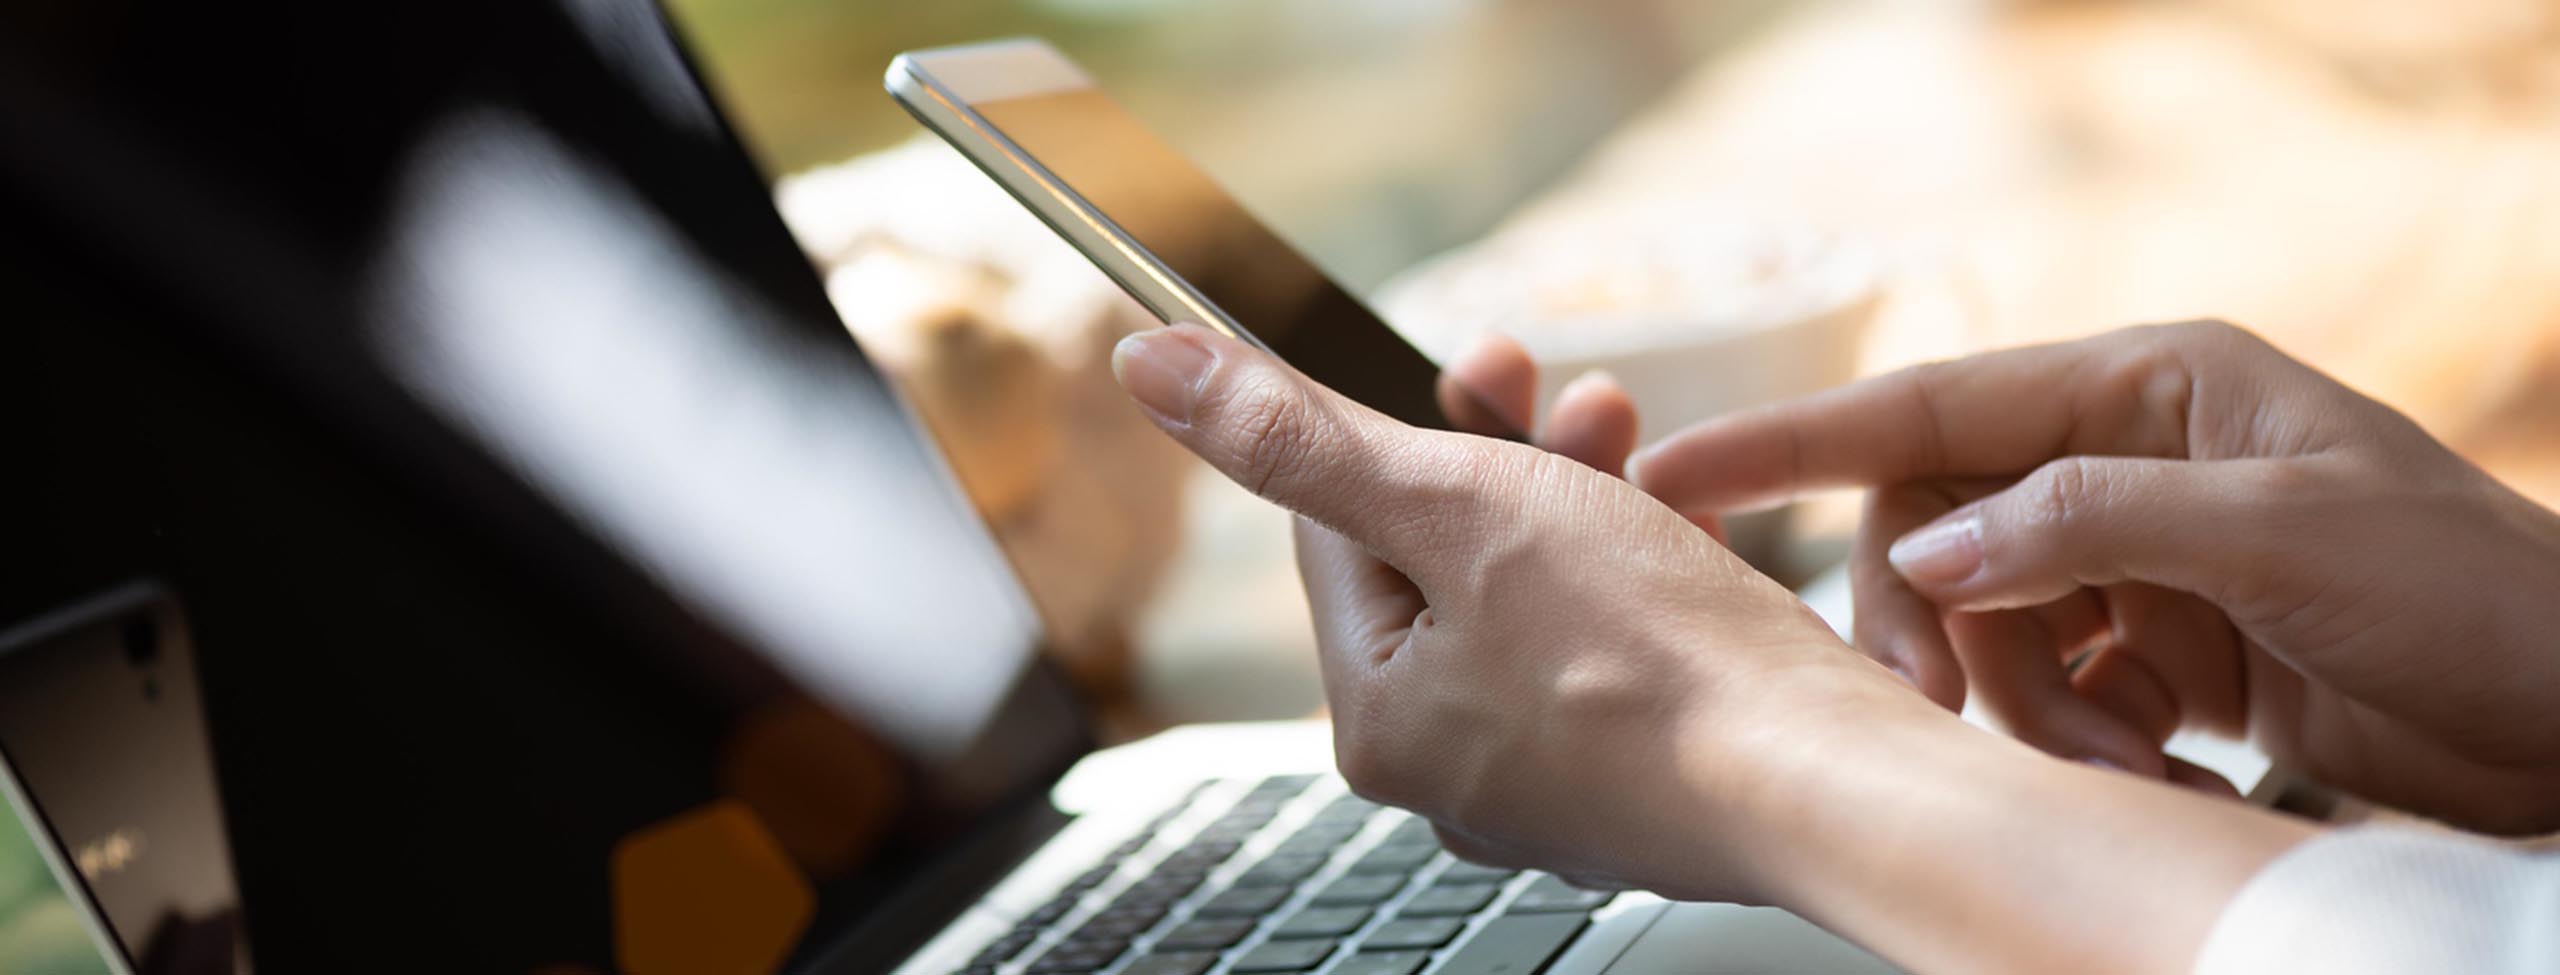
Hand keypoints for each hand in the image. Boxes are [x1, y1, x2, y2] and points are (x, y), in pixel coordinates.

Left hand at [1108, 324, 1911, 899]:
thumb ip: (1299, 437)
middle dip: (1493, 450)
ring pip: (1535, 595)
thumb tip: (1156, 371)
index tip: (1457, 359)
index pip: (1336, 536)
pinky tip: (1679, 523)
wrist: (1832, 779)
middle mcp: (1455, 764)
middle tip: (1533, 371)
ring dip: (1570, 491)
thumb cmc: (1657, 665)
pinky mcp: (1646, 772)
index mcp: (1381, 718)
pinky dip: (1637, 569)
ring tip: (1619, 424)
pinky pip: (1614, 646)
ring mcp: (1556, 777)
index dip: (1390, 427)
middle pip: (1441, 562)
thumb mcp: (1456, 506)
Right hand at [1636, 321, 2559, 832]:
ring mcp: (2139, 561)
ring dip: (2028, 715)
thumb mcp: (2283, 535)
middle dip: (1939, 634)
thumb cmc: (2480, 600)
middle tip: (1955, 717)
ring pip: (1984, 632)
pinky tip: (2158, 778)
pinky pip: (2048, 697)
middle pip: (1936, 533)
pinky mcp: (2162, 655)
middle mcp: (2128, 463)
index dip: (1790, 442)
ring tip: (2132, 766)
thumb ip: (2088, 522)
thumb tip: (1927, 545)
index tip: (1673, 475)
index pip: (1929, 403)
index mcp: (2152, 386)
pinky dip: (2076, 751)